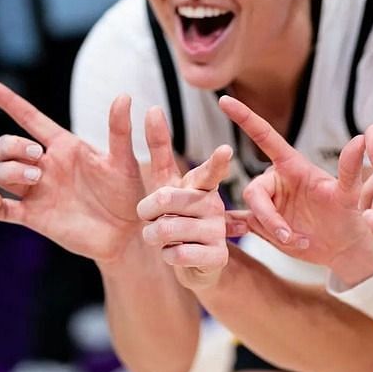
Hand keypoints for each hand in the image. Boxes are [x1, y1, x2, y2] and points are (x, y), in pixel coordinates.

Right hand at [0, 80, 143, 264]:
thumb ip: (119, 131)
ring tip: (35, 178)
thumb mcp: (124, 161)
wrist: (127, 234)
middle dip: (13, 145)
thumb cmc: (127, 194)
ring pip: (1, 173)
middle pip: (8, 145)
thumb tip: (124, 95)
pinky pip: (3, 210)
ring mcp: (37, 192)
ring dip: (9, 170)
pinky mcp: (34, 217)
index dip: (9, 101)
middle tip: (37, 156)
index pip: (30, 118)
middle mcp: (46, 166)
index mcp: (64, 147)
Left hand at [136, 106, 241, 290]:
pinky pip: (177, 254)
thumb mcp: (165, 184)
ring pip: (167, 229)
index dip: (216, 163)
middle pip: (168, 199)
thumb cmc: (176, 217)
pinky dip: (167, 255)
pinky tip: (175, 254)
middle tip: (148, 217)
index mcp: (201, 185)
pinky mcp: (218, 256)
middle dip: (147, 210)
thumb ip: (160, 149)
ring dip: (153, 236)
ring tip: (160, 239)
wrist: (193, 262)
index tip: (225, 150)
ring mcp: (218, 230)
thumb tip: (154, 108)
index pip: (208, 172)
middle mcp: (213, 204)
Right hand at [218, 95, 372, 276]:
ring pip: (252, 214)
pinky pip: (244, 226)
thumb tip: (361, 138)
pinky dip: (248, 234)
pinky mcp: (261, 225)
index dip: (244, 117)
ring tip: (297, 241)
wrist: (342, 247)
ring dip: (272, 231)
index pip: (264, 137)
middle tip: (290, 235)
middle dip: (269, 216)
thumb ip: (350, 168)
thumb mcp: (350, 194)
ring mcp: (268, 203)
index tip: (224, 99)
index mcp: (291, 166)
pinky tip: (250, 239)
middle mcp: (276, 182)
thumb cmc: (347, 215)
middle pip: (253, 191)